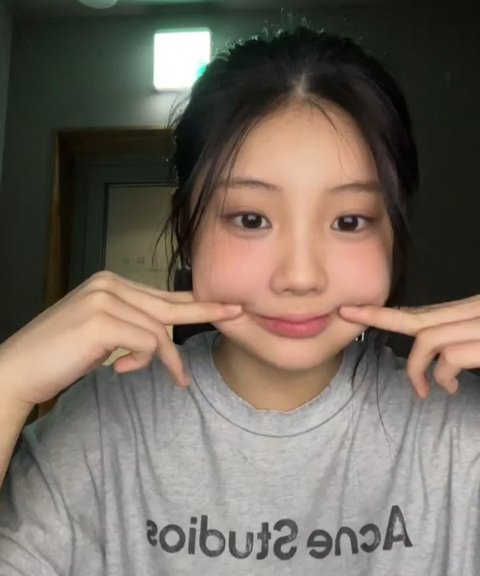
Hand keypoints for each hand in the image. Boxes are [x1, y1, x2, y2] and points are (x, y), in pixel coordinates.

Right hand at [0, 271, 242, 406]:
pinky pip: (147, 343)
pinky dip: (147, 361)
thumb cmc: (61, 354)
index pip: (162, 295)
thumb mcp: (102, 333)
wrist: (19, 369)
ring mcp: (104, 300)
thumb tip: (161, 338)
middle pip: (168, 304)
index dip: (194, 302)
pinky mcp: (101, 321)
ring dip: (169, 359)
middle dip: (206, 311)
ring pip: (159, 329)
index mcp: (110, 283)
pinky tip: (121, 370)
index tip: (223, 305)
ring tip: (176, 379)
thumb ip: (132, 327)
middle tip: (237, 314)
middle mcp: (109, 284)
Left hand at [339, 295, 479, 398]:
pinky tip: (450, 389)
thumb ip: (462, 338)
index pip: (425, 312)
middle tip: (346, 313)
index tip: (355, 309)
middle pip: (418, 317)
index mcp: (475, 309)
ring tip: (424, 388)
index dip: (388, 313)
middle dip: (377, 316)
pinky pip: (450, 358)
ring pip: (428, 338)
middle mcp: (477, 310)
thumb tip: (442, 353)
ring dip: (416, 367)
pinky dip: (442, 376)